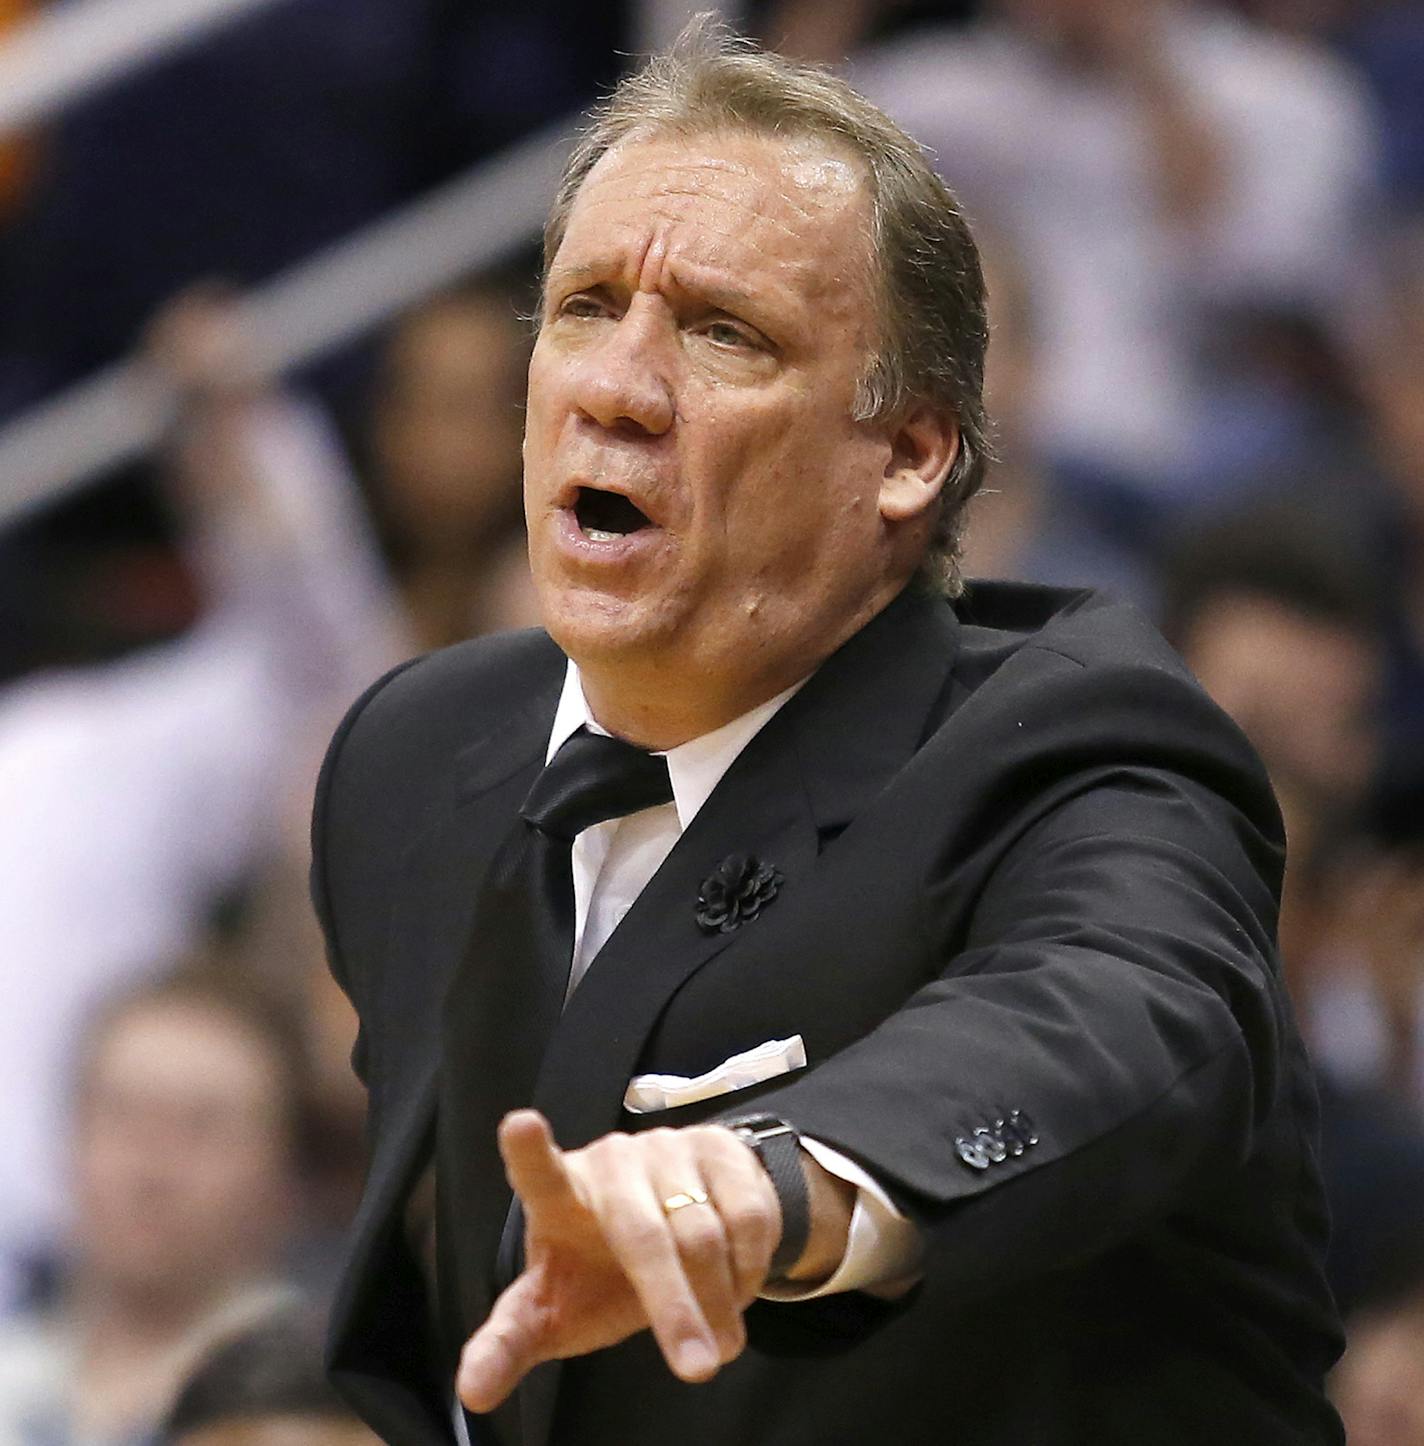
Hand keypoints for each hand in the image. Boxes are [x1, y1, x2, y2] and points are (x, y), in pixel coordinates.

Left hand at [456, 1110, 782, 1412]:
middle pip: (642, 1235)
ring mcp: (666, 1147)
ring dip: (720, 1301)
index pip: (537, 1172)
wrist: (675, 1231)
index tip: (519, 1125)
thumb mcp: (553, 1311)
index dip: (528, 1151)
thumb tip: (471, 1392)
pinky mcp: (718, 1147)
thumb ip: (511, 1343)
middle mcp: (610, 1160)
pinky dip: (749, 1269)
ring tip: (719, 1343)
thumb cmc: (596, 1274)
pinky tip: (738, 1290)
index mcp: (557, 1196)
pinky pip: (747, 1215)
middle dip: (673, 1306)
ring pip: (703, 1231)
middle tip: (697, 1369)